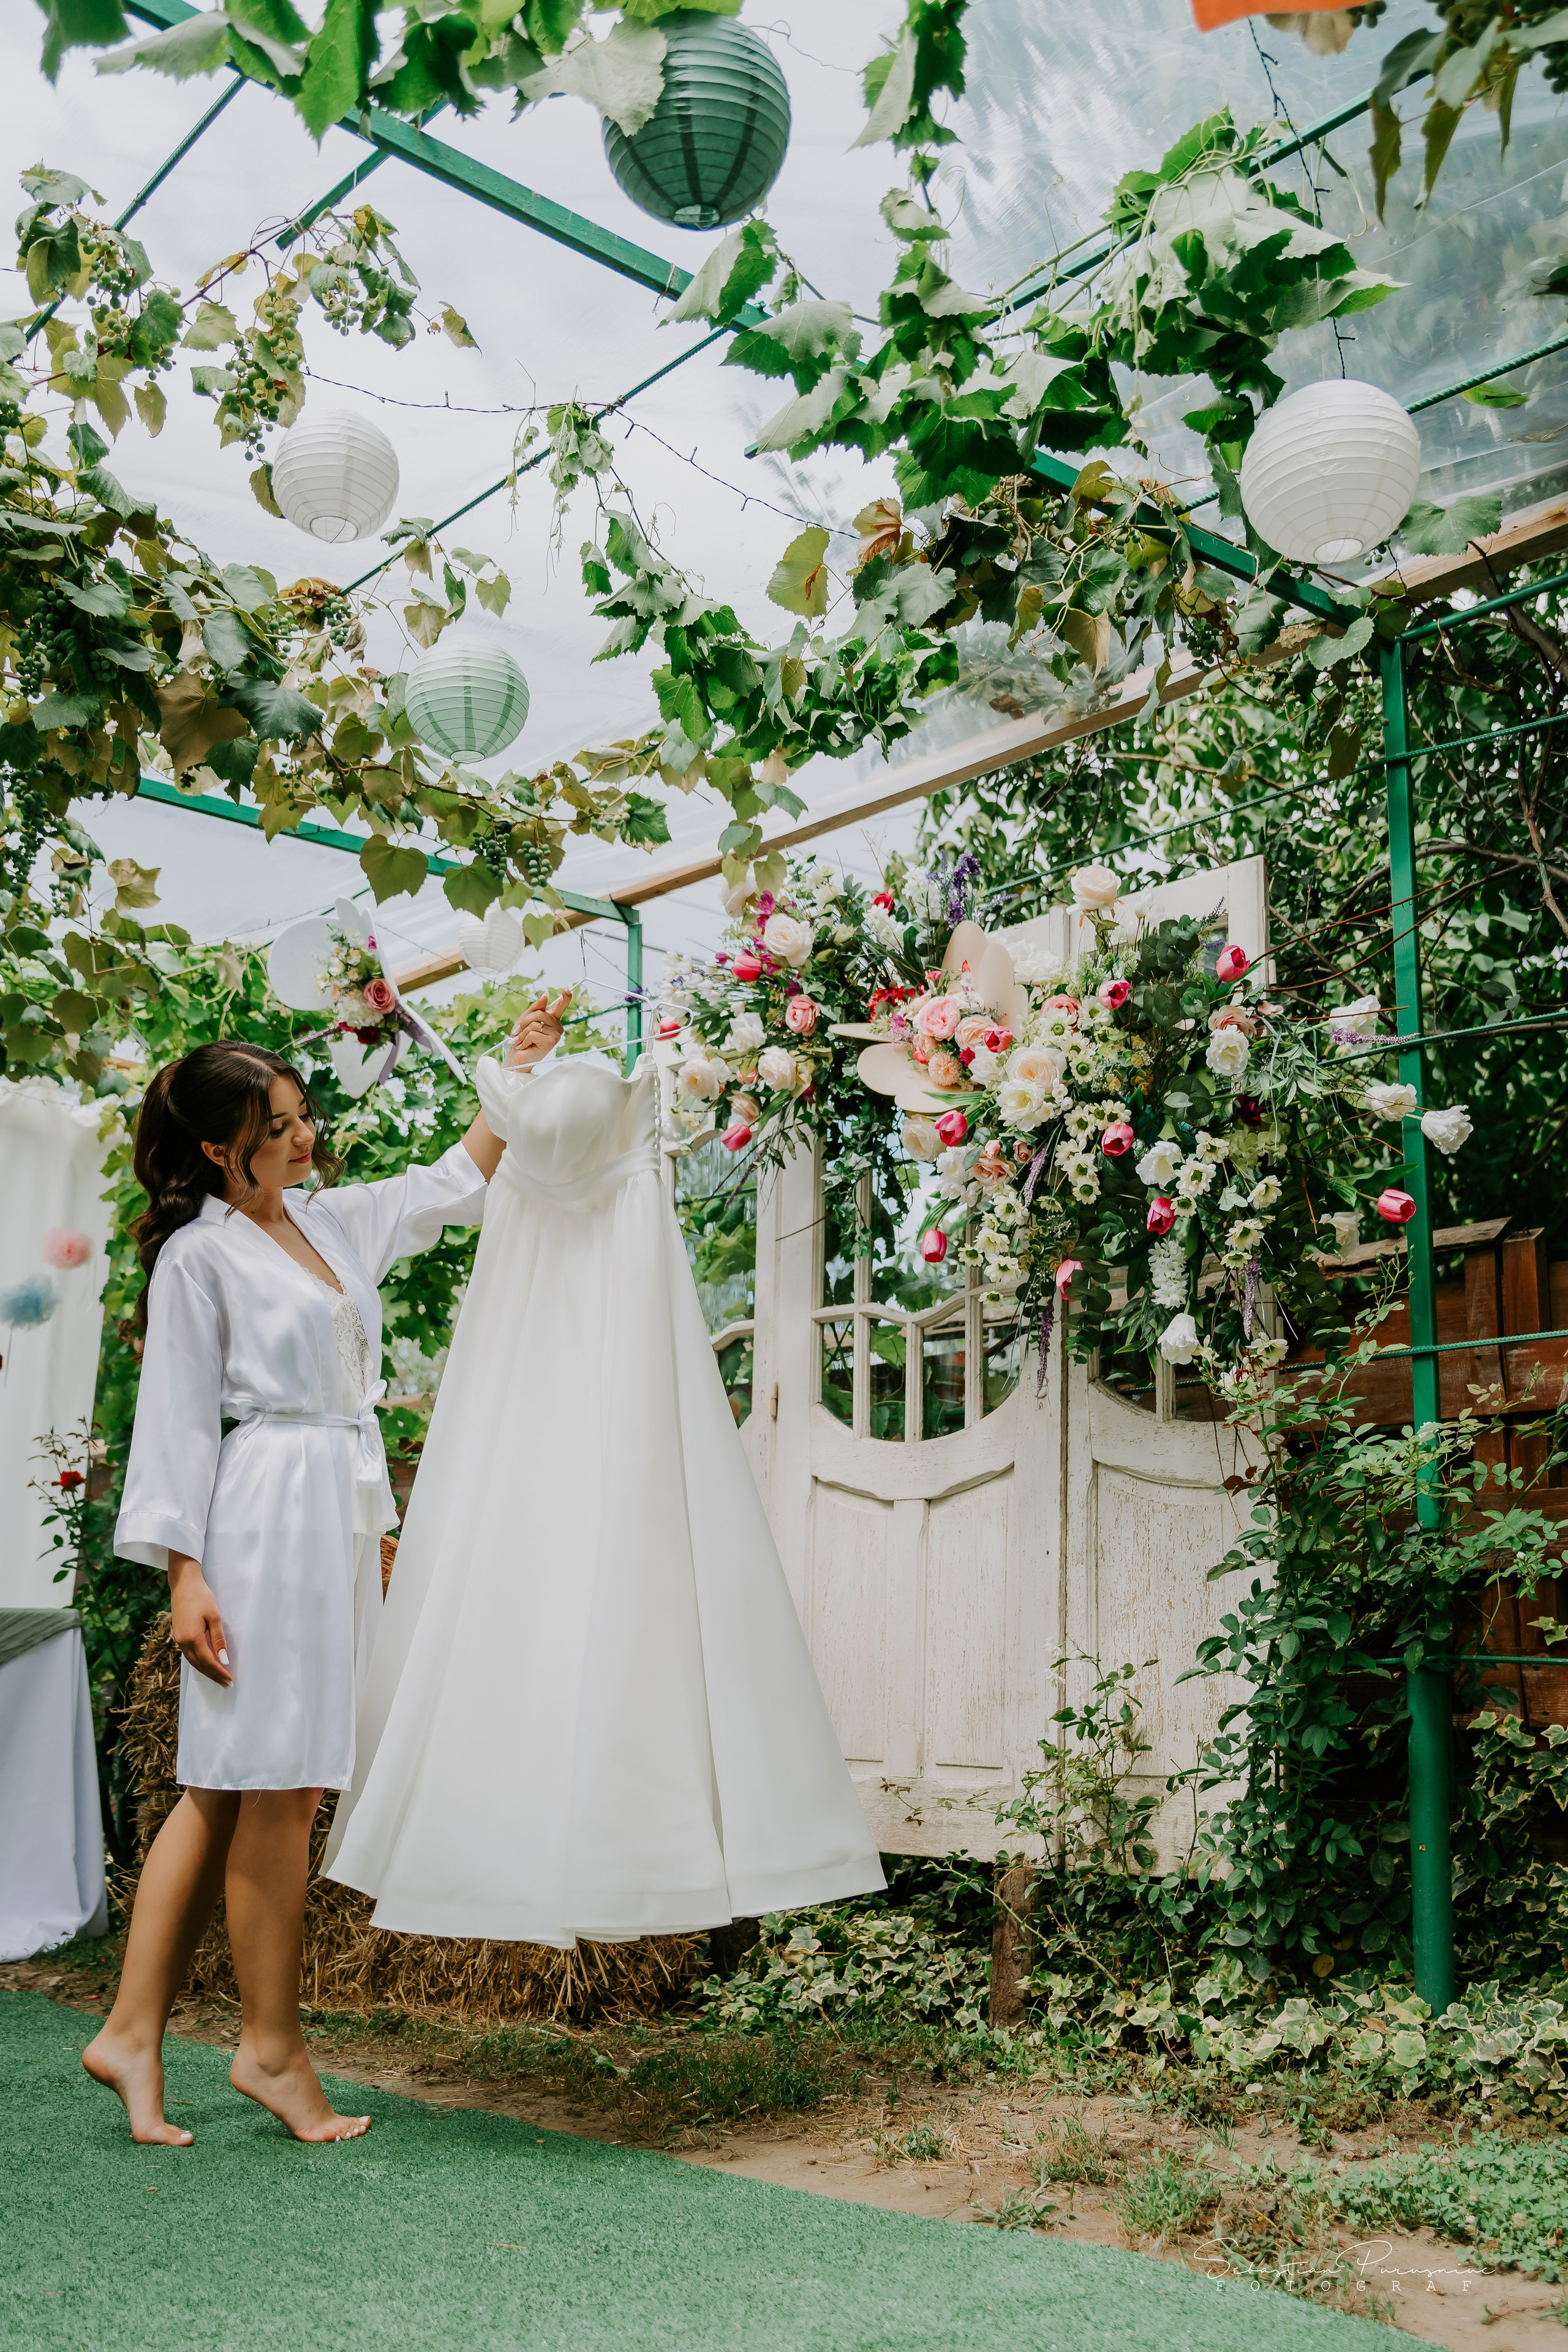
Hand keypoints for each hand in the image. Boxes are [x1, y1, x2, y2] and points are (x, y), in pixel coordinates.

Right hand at [168, 1553, 231, 1686]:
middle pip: (199, 1665)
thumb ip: (218, 1639)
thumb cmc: (201, 1597)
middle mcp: (182, 1642)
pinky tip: (206, 1664)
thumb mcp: (214, 1617)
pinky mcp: (178, 1636)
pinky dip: (199, 1662)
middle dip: (213, 1675)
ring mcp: (178, 1640)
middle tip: (226, 1683)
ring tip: (218, 1677)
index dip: (219, 1672)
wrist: (183, 1584)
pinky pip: (189, 1655)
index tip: (230, 1679)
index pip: (208, 1661)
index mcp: (192, 1638)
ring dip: (206, 1670)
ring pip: (193, 1662)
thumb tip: (223, 1659)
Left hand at [505, 990, 570, 1069]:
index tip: (567, 988)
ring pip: (535, 1024)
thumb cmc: (521, 1039)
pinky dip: (524, 1040)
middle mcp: (557, 1026)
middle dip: (524, 1022)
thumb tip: (546, 996)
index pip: (560, 1006)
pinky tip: (523, 1046)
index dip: (565, 997)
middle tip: (516, 1031)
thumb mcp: (525, 1020)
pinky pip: (533, 1033)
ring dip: (522, 1033)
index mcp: (551, 1019)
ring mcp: (556, 1034)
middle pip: (540, 1013)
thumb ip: (535, 1008)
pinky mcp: (551, 1042)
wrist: (516, 1057)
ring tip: (519, 1041)